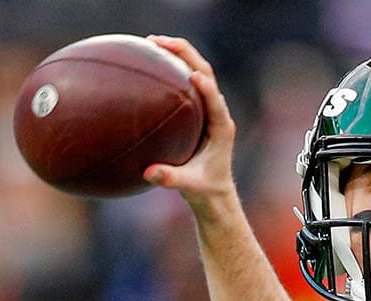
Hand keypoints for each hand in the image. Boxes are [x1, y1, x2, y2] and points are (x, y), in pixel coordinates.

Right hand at [143, 36, 236, 201]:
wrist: (215, 190)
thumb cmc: (205, 189)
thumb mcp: (189, 186)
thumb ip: (171, 179)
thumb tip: (149, 172)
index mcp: (221, 129)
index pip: (216, 103)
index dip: (206, 88)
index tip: (192, 76)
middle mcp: (217, 113)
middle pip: (206, 74)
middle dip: (186, 55)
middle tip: (159, 42)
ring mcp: (209, 108)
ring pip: (197, 70)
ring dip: (179, 54)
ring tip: (152, 41)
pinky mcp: (199, 108)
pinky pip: (187, 80)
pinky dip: (172, 66)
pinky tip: (150, 59)